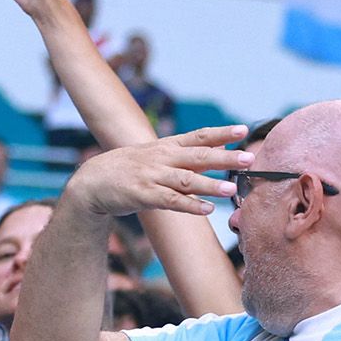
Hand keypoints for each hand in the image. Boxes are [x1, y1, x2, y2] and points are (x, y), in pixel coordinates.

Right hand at [65, 127, 246, 220]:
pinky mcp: (143, 195)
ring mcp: (152, 176)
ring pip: (186, 179)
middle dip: (225, 157)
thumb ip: (187, 155)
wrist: (92, 182)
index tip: (243, 130)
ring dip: (210, 184)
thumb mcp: (156, 156)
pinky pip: (170, 201)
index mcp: (166, 146)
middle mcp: (161, 158)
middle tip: (249, 158)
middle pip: (198, 155)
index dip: (221, 133)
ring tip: (231, 189)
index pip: (198, 136)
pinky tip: (207, 210)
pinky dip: (189, 205)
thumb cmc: (128, 170)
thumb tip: (221, 149)